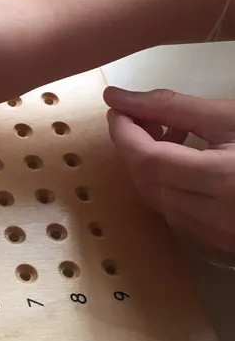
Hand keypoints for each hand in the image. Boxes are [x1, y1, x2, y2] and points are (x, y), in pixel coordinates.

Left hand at [105, 87, 234, 253]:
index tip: (116, 109)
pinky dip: (166, 186)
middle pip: (147, 183)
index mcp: (223, 180)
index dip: (124, 133)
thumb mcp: (230, 117)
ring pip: (157, 201)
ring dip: (148, 168)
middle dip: (133, 149)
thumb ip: (172, 107)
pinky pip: (176, 213)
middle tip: (138, 117)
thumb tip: (117, 98)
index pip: (149, 160)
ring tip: (165, 133)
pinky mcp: (221, 243)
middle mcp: (217, 216)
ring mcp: (219, 235)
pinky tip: (181, 160)